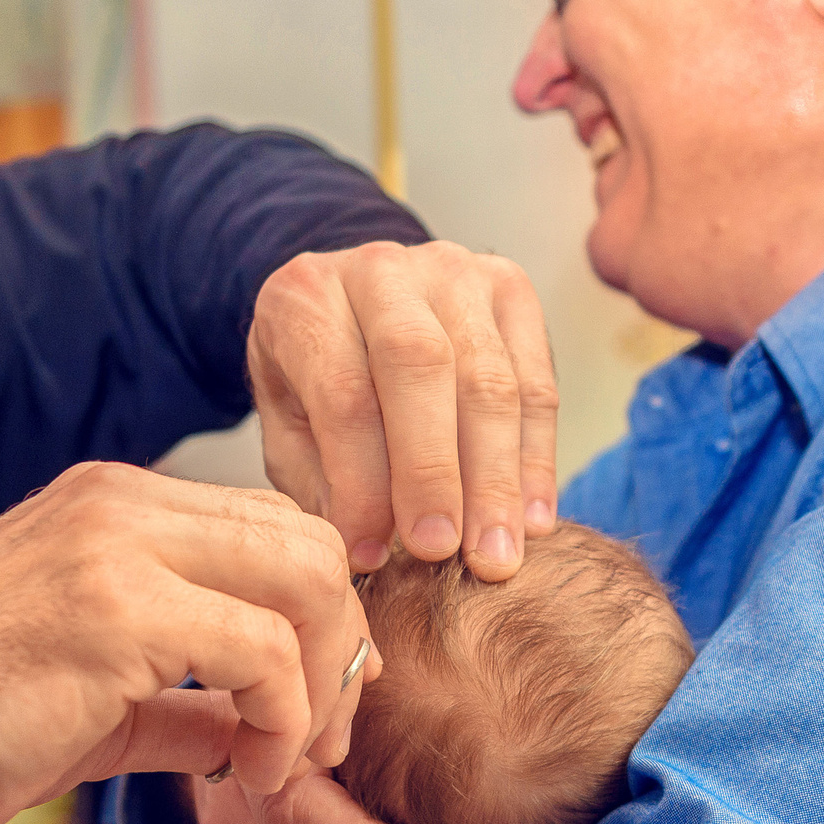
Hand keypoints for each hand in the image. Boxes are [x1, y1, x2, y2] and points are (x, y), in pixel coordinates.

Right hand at [0, 465, 373, 823]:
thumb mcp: (92, 700)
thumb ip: (179, 697)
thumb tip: (248, 729)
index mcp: (110, 505)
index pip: (272, 527)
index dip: (319, 620)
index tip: (315, 711)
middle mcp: (117, 503)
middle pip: (307, 541)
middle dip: (340, 648)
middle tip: (319, 745)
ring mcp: (112, 546)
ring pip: (304, 579)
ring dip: (321, 688)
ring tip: (285, 764)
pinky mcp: (111, 609)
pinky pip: (262, 650)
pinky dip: (284, 722)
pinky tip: (248, 776)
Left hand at [248, 240, 556, 580]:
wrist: (352, 302)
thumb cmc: (312, 377)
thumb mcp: (287, 421)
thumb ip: (319, 477)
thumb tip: (370, 548)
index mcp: (306, 297)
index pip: (344, 393)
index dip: (362, 482)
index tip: (372, 554)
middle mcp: (380, 269)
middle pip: (422, 369)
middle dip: (436, 472)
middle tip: (444, 553)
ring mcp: (453, 270)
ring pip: (489, 378)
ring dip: (497, 478)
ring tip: (496, 554)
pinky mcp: (510, 288)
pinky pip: (536, 383)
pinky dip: (536, 459)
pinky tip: (531, 521)